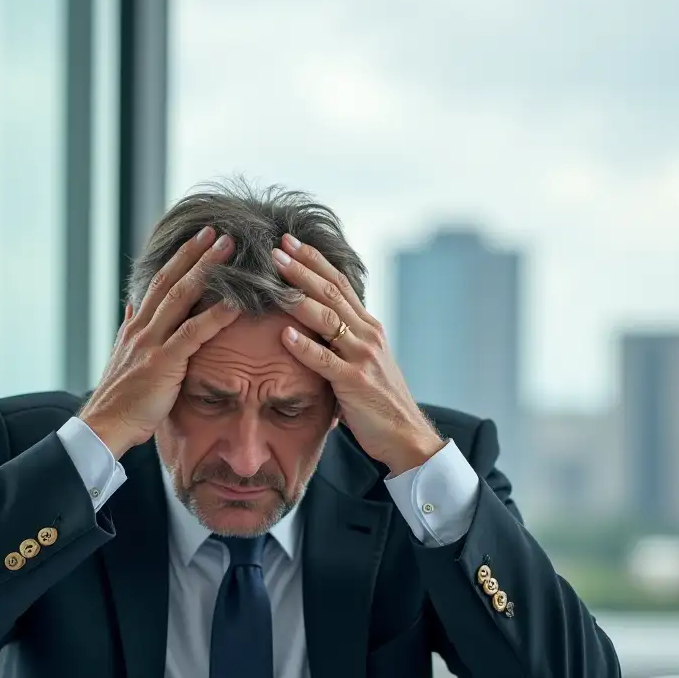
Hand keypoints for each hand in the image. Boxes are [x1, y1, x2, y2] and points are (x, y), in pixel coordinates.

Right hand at [79, 228, 238, 458]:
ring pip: (181, 298)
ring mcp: (151, 343)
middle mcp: (142, 328)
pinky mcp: (163, 363)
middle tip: (219, 232)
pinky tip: (235, 303)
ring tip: (228, 251)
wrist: (106, 424)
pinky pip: (192, 334)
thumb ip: (129, 329)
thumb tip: (133, 306)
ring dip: (206, 271)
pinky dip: (215, 316)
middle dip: (195, 254)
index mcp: (135, 326)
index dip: (180, 258)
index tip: (199, 238)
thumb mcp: (122, 356)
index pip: (159, 283)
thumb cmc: (120, 398)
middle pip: (171, 281)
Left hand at [271, 234, 443, 474]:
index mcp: (368, 326)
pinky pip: (325, 360)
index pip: (338, 283)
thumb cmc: (377, 401)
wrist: (405, 435)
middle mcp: (367, 334)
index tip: (288, 242)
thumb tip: (311, 325)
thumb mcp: (361, 362)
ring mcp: (363, 357)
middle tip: (274, 249)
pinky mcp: (355, 382)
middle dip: (301, 268)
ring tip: (273, 282)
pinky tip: (284, 334)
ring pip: (328, 318)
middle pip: (331, 292)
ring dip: (298, 297)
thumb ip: (341, 342)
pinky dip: (304, 346)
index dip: (313, 261)